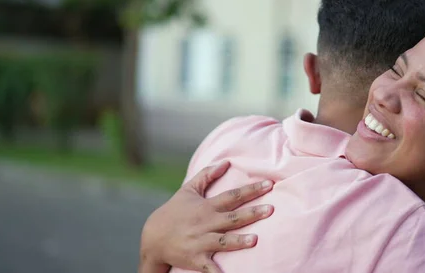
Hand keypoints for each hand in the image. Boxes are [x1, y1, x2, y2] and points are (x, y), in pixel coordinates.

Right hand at [139, 160, 274, 272]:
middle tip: (271, 209)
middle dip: (251, 214)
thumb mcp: (188, 190)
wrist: (153, 238)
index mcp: (207, 206)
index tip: (269, 184)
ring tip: (255, 240)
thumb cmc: (174, 212)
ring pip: (222, 241)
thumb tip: (226, 162)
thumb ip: (207, 175)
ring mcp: (201, 242)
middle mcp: (205, 223)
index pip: (232, 196)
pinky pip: (210, 268)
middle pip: (232, 218)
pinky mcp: (196, 259)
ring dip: (238, 241)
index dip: (251, 190)